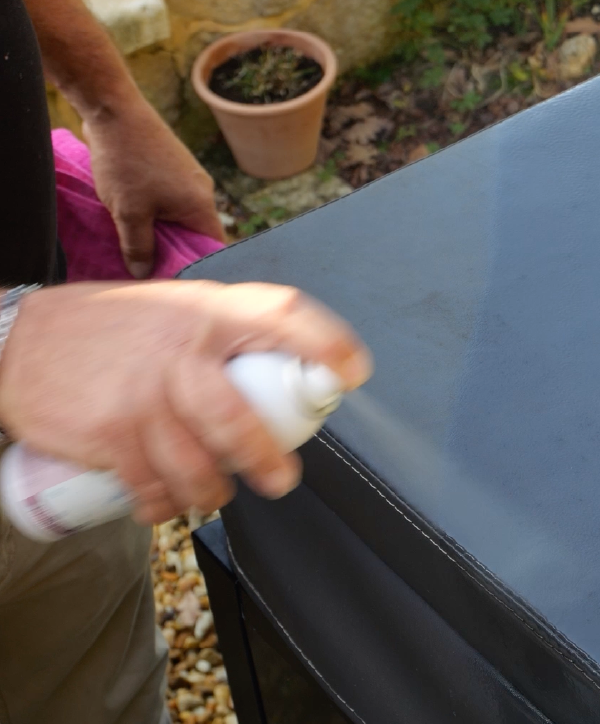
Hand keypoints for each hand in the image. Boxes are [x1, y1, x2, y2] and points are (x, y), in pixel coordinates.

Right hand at [0, 281, 371, 523]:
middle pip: (241, 421)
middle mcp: (180, 352)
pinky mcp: (109, 435)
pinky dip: (166, 507)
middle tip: (281, 480)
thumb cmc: (120, 328)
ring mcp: (143, 397)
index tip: (352, 373)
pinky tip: (166, 503)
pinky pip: (154, 490)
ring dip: (213, 492)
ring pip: (200, 469)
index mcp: (209, 313)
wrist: (23, 340)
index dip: (326, 344)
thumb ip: (230, 331)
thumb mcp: (180, 308)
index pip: (283, 316)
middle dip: (267, 461)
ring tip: (214, 492)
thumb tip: (293, 370)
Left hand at [82, 98, 225, 278]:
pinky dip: (159, 210)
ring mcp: (191, 177)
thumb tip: (143, 273)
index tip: (176, 277)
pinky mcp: (176, 167)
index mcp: (201, 205)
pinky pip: (174, 199)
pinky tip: (136, 212)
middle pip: (197, 232)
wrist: (115, 111)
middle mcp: (203, 192)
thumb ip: (137, 246)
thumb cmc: (125, 163)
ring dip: (164, 228)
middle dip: (176, 248)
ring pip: (183, 215)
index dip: (197, 264)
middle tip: (151, 263)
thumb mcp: (127, 213)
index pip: (212, 246)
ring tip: (140, 237)